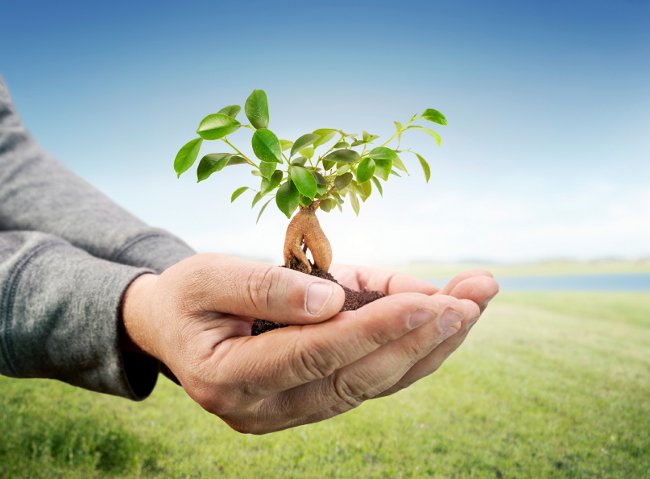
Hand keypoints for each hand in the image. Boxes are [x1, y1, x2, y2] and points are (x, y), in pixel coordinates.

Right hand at [122, 254, 496, 433]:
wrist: (171, 326)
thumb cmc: (188, 295)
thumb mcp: (210, 276)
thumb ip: (266, 288)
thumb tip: (332, 303)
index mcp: (228, 376)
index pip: (313, 355)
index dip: (372, 329)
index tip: (427, 301)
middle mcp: (263, 409)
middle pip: (355, 379)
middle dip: (419, 337)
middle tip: (472, 298)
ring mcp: (289, 412)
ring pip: (372, 385)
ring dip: (428, 345)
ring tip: (474, 303)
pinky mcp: (310, 402)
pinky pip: (368, 380)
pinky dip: (408, 351)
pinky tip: (442, 323)